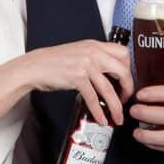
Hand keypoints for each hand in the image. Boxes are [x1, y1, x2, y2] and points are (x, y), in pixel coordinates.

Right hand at [19, 40, 133, 125]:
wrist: (35, 66)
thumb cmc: (55, 62)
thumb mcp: (79, 52)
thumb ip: (95, 58)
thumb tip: (110, 74)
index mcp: (95, 45)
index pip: (124, 53)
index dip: (129, 69)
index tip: (126, 82)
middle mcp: (93, 52)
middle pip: (123, 71)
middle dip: (128, 89)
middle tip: (125, 99)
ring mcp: (85, 64)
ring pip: (109, 88)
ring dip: (116, 106)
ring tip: (117, 116)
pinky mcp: (77, 77)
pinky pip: (93, 98)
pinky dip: (99, 111)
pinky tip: (101, 118)